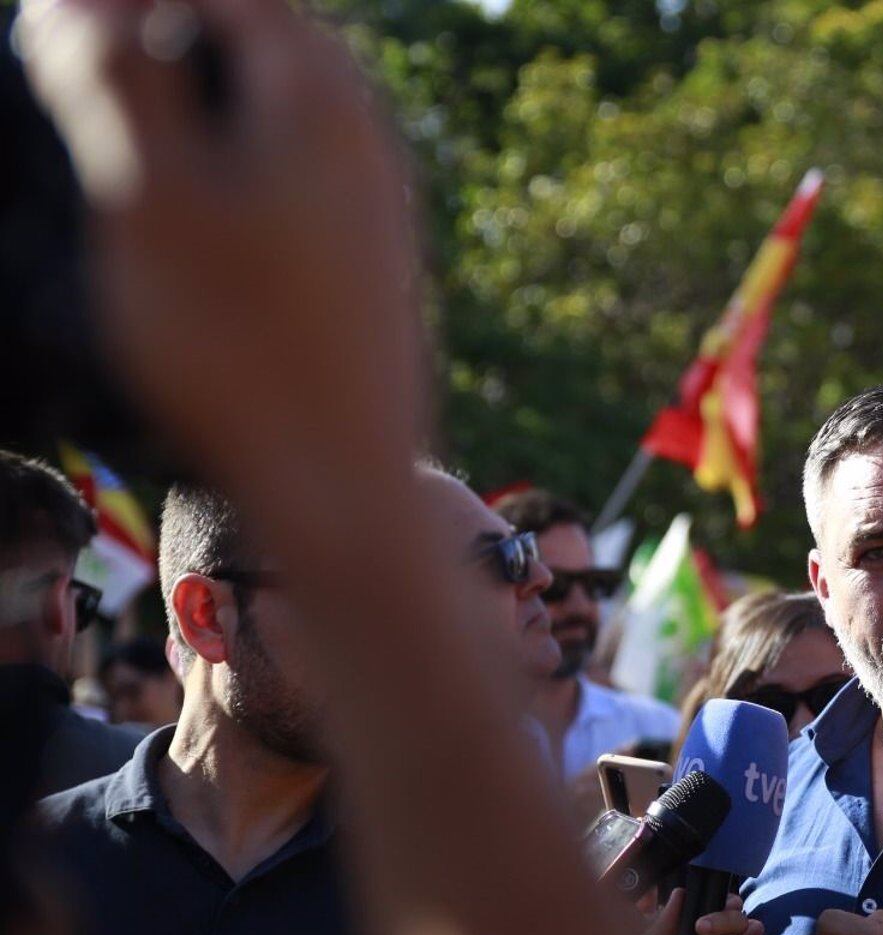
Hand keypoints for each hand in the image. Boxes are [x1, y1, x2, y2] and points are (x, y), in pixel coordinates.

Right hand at [18, 0, 428, 485]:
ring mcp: (370, 198)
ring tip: (114, 133)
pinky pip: (284, 169)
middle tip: (78, 67)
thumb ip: (112, 74)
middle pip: (248, 32)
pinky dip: (224, 159)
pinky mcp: (362, 259)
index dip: (127, 2)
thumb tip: (72, 3)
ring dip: (190, 96)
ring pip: (268, 103)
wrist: (341, 486)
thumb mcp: (148, 193)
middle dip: (162, 31)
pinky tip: (179, 206)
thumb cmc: (239, 343)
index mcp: (318, 90)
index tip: (60, 33)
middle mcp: (363, 131)